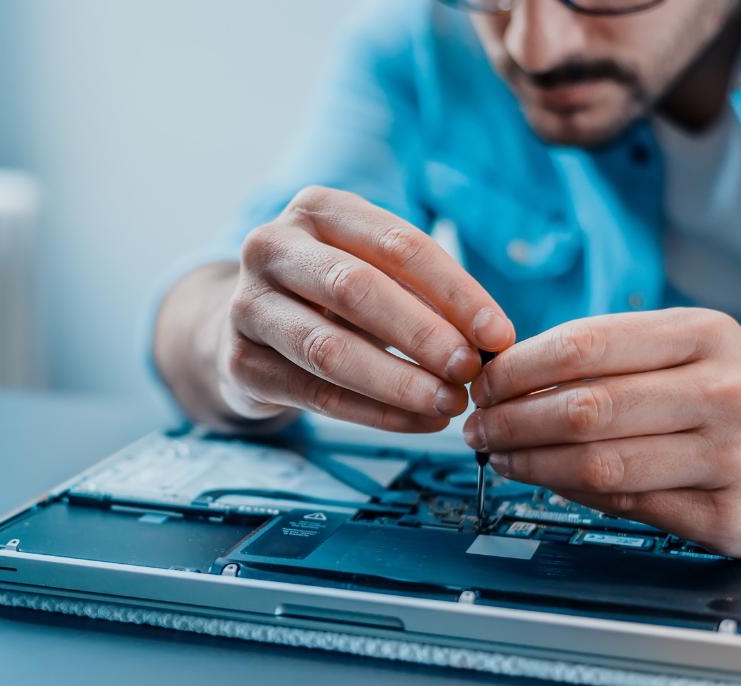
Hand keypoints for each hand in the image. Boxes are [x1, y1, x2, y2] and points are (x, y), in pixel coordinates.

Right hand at [217, 186, 514, 431]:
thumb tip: (490, 339)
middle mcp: (271, 247)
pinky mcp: (240, 364)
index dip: (455, 291)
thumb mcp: (375, 271)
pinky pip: (317, 395)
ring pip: (330, 348)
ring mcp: (247, 305)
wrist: (248, 327)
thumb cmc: (332, 296)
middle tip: (471, 371)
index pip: (397, 244)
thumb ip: (425, 295)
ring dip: (399, 382)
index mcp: (317, 209)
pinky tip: (420, 422)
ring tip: (449, 404)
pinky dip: (376, 414)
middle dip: (422, 334)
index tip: (499, 334)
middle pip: (355, 288)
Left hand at [463, 308, 740, 558]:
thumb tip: (515, 374)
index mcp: (703, 336)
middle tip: (476, 428)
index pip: (585, 345)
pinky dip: (574, 493)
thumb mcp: (697, 349)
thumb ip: (616, 355)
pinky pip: (627, 503)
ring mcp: (729, 457)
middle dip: (512, 420)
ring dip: (532, 463)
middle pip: (584, 406)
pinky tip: (549, 482)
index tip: (483, 383)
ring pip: (599, 462)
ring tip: (499, 457)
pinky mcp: (728, 515)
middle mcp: (721, 391)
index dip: (519, 368)